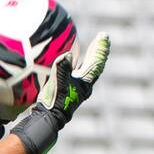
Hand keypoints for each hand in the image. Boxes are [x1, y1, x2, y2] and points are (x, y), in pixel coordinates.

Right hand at [12, 33, 109, 153]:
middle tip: (104, 38)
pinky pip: (80, 74)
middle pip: (95, 64)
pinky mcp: (70, 90)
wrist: (49, 118)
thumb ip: (64, 65)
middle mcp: (85, 85)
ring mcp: (78, 88)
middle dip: (99, 51)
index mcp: (85, 81)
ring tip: (95, 48)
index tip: (104, 35)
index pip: (96, 61)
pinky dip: (82, 65)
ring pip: (89, 69)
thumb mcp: (59, 80)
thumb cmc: (55, 100)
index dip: (100, 47)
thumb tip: (69, 55)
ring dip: (92, 57)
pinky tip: (78, 63)